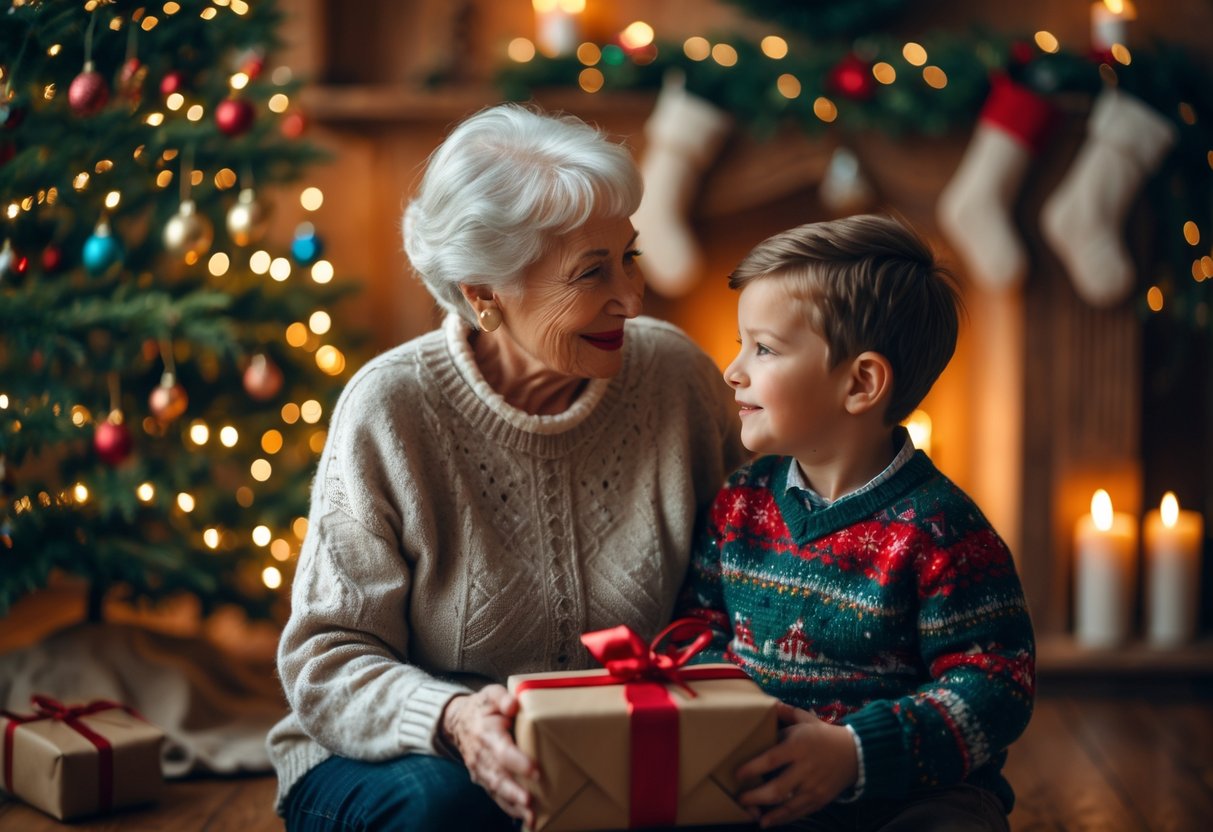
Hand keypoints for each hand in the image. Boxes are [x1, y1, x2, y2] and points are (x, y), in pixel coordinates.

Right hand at [440, 686, 537, 824]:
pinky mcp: (484, 779)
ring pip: (497, 790)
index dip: (517, 761)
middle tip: (530, 801)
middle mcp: (481, 756)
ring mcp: (481, 770)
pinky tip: (525, 818)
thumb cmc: (481, 708)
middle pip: (498, 777)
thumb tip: (513, 705)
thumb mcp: (490, 695)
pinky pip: (496, 796)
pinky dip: (509, 808)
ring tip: (531, 817)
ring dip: (513, 804)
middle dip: (514, 791)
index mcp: (485, 734)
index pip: (501, 751)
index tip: (534, 770)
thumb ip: (501, 697)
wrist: (458, 722)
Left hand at [735, 701, 858, 828]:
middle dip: (755, 797)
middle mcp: (805, 768)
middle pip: (778, 788)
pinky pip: (798, 812)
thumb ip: (785, 712)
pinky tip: (768, 822)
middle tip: (739, 799)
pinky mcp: (820, 799)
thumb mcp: (806, 719)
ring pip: (787, 805)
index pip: (772, 759)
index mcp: (799, 746)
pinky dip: (782, 819)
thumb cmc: (823, 735)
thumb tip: (766, 702)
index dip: (753, 768)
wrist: (855, 753)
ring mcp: (813, 787)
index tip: (736, 774)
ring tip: (750, 815)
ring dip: (767, 813)